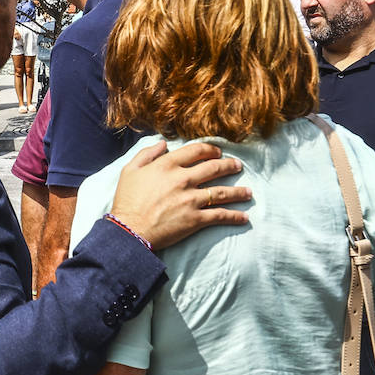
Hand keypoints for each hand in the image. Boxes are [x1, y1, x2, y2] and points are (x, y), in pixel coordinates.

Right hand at [109, 142, 250, 249]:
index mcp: (167, 165)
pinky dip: (234, 216)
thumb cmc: (127, 201)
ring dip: (238, 191)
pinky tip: (244, 218)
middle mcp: (182, 179)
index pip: (195, 151)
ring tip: (248, 192)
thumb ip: (147, 154)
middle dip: (229, 166)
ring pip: (221, 192)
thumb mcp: (130, 170)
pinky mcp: (195, 219)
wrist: (129, 231)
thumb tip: (163, 143)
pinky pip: (220, 216)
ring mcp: (191, 199)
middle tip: (237, 166)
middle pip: (213, 168)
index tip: (217, 152)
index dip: (209, 149)